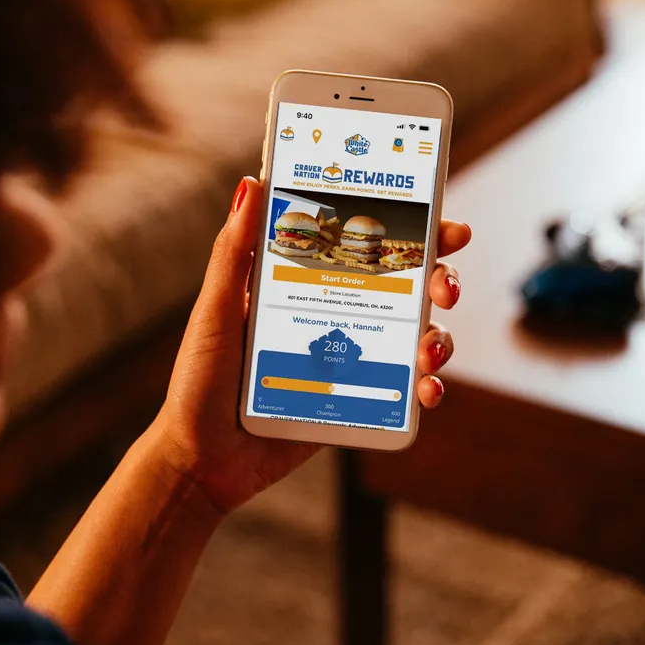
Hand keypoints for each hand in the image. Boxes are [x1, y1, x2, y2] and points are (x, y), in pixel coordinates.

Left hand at [154, 177, 471, 513]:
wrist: (202, 460)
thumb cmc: (200, 380)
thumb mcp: (215, 310)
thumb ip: (233, 253)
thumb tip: (252, 184)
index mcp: (305, 284)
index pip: (366, 246)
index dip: (412, 231)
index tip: (444, 223)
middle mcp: (335, 316)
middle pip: (406, 288)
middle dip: (440, 280)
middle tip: (443, 286)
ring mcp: (351, 361)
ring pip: (416, 338)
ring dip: (439, 337)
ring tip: (428, 350)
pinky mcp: (357, 404)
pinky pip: (405, 392)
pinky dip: (427, 389)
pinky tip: (425, 392)